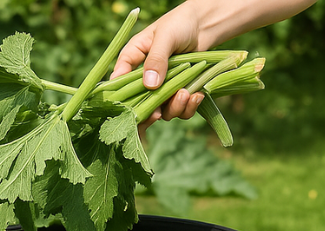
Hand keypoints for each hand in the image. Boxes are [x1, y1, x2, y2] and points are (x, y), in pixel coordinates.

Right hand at [111, 1, 205, 127]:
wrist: (205, 24)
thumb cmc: (180, 23)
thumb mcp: (166, 36)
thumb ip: (156, 59)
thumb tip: (149, 85)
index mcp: (132, 59)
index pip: (119, 80)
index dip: (121, 96)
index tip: (127, 107)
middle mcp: (144, 78)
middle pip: (138, 105)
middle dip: (149, 113)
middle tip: (158, 114)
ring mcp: (161, 89)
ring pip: (161, 111)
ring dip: (173, 107)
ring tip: (185, 93)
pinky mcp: (177, 94)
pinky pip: (180, 110)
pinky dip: (188, 108)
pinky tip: (196, 95)